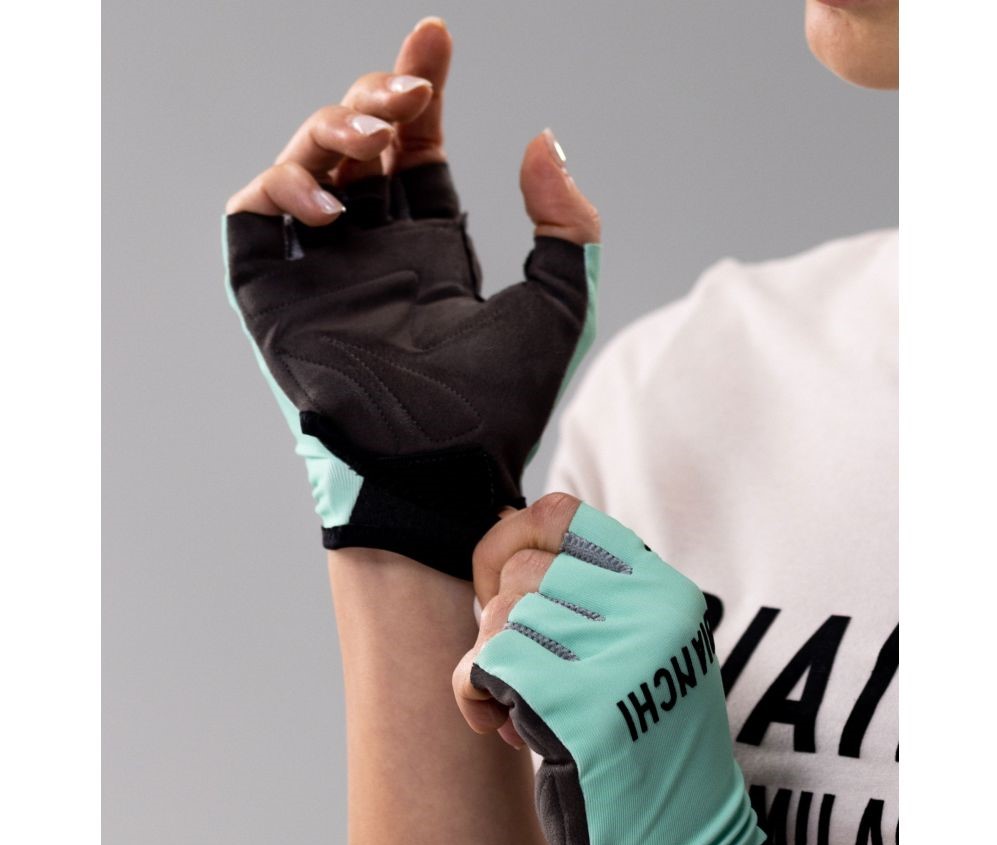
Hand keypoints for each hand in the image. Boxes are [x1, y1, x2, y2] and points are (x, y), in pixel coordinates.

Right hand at [223, 18, 601, 577]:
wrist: (441, 471)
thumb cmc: (501, 406)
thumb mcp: (559, 306)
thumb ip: (565, 223)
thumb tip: (542, 141)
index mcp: (432, 255)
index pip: (416, 155)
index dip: (423, 92)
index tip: (437, 35)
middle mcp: (373, 256)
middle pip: (357, 146)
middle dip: (377, 96)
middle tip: (407, 90)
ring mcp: (322, 274)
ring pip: (305, 165)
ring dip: (333, 127)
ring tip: (375, 129)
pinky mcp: (274, 298)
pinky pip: (253, 219)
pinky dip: (281, 188)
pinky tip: (332, 203)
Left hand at [453, 493, 777, 844]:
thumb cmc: (642, 747)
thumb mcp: (639, 650)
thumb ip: (585, 594)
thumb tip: (497, 531)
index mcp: (665, 592)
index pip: (561, 514)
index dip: (510, 536)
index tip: (497, 579)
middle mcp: (650, 613)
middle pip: (520, 572)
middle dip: (499, 623)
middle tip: (520, 672)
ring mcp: (619, 658)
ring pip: (498, 619)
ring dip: (491, 667)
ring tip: (522, 706)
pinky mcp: (581, 710)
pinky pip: (483, 668)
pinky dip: (474, 696)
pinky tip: (503, 728)